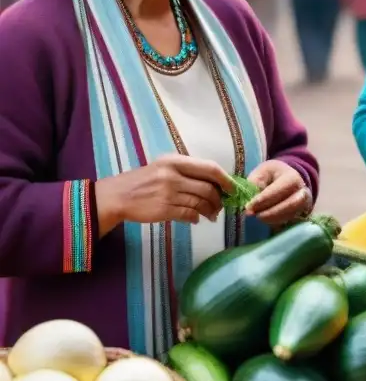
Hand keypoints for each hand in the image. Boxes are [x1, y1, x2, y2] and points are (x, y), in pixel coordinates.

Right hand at [95, 154, 234, 236]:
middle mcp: (173, 175)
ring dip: (210, 211)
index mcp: (175, 161)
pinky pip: (188, 214)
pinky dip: (196, 218)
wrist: (118, 195)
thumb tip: (216, 183)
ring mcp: (168, 193)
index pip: (210, 168)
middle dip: (218, 199)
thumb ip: (187, 171)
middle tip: (221, 206)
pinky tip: (196, 219)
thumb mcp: (164, 166)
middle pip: (208, 188)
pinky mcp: (164, 210)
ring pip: (200, 203)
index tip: (232, 188)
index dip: (225, 179)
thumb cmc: (144, 180)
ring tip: (211, 215)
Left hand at [245, 160, 311, 225]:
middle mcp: (302, 192)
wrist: (288, 177)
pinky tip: (266, 220)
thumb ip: (254, 184)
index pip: (278, 191)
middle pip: (289, 205)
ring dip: (271, 219)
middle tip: (252, 214)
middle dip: (269, 213)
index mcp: (292, 178)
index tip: (248, 207)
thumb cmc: (272, 175)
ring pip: (289, 216)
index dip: (262, 200)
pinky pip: (289, 222)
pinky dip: (276, 223)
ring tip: (257, 216)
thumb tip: (247, 201)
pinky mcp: (301, 215)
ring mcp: (304, 205)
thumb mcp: (262, 172)